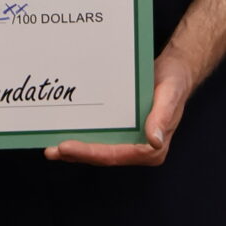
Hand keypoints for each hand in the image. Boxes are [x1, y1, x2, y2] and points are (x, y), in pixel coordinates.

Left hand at [46, 53, 194, 167]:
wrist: (174, 70)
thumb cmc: (175, 81)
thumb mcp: (170, 95)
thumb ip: (163, 117)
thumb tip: (154, 141)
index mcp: (152, 148)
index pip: (116, 155)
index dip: (90, 153)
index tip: (66, 147)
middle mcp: (139, 149)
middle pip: (103, 156)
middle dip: (77, 154)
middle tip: (52, 150)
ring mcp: (129, 140)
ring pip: (98, 150)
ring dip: (75, 150)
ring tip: (51, 149)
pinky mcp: (121, 130)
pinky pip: (99, 137)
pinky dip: (82, 137)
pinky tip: (63, 134)